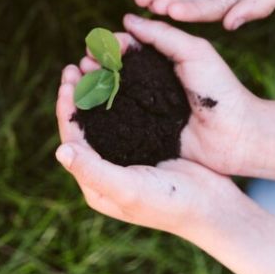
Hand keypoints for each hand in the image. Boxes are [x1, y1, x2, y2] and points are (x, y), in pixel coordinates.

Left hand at [56, 37, 243, 240]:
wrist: (214, 207)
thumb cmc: (170, 204)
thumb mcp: (129, 190)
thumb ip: (94, 171)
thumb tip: (60, 150)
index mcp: (95, 184)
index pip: (72, 141)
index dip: (66, 112)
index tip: (66, 84)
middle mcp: (105, 170)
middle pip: (83, 127)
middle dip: (76, 96)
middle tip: (74, 67)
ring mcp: (126, 157)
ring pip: (102, 118)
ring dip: (94, 92)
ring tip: (90, 66)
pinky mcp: (146, 145)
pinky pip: (126, 116)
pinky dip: (118, 95)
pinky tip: (119, 77)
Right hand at [58, 13, 258, 176]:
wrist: (239, 137)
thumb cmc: (221, 90)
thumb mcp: (195, 52)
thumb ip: (162, 34)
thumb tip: (126, 19)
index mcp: (163, 61)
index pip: (129, 48)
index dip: (110, 45)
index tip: (95, 46)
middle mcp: (152, 84)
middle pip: (115, 69)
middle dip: (96, 64)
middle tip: (83, 64)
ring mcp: (148, 109)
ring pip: (113, 94)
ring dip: (93, 86)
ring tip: (78, 82)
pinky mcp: (146, 134)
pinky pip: (119, 122)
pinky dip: (100, 114)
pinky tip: (85, 109)